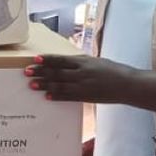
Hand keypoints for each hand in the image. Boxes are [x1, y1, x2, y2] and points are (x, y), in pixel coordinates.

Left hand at [24, 55, 155, 117]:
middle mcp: (82, 72)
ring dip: (45, 85)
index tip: (35, 59)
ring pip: (60, 84)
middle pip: (57, 72)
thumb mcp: (95, 61)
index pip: (62, 59)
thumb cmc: (112, 71)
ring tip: (32, 85)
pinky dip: (57, 96)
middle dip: (41, 72)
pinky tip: (47, 96)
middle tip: (27, 72)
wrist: (128, 84)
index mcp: (84, 61)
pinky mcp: (87, 96)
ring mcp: (84, 85)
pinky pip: (69, 97)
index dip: (47, 59)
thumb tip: (64, 62)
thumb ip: (80, 62)